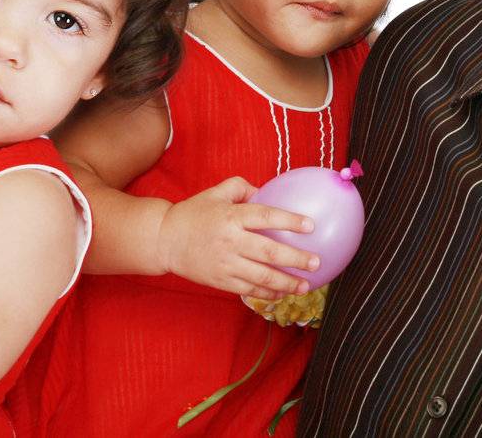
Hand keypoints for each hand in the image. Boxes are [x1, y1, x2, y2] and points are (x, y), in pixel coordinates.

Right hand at [156, 176, 319, 298]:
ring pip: (262, 277)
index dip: (290, 221)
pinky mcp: (220, 281)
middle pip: (269, 251)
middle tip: (316, 262)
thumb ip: (242, 188)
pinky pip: (248, 290)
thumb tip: (266, 191)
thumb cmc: (193, 213)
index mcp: (231, 217)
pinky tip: (282, 294)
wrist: (164, 240)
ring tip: (306, 285)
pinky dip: (267, 294)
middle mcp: (231, 241)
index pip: (266, 217)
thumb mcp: (216, 192)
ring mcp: (226, 263)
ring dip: (287, 283)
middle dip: (296, 259)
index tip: (310, 226)